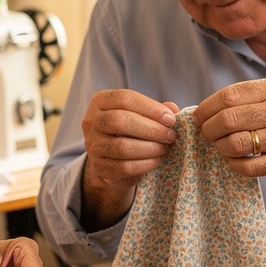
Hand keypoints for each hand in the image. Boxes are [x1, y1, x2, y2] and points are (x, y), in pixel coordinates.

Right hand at [80, 89, 178, 228]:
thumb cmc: (131, 131)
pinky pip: (125, 167)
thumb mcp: (141, 115)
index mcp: (101, 102)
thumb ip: (156, 110)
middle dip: (151, 129)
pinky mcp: (100, 167)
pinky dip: (146, 163)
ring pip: (122, 147)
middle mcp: (91, 122)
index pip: (124, 99)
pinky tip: (158, 159)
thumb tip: (173, 109)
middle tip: (171, 135)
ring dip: (150, 148)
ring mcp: (93, 146)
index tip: (171, 119)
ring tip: (166, 148)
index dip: (150, 108)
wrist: (113, 160)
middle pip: (119, 121)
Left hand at [193, 77, 265, 192]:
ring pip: (235, 144)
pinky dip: (233, 164)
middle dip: (208, 129)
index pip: (229, 96)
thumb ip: (250, 96)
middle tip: (206, 133)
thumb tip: (207, 108)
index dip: (206, 107)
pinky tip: (233, 160)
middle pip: (228, 120)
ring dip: (219, 147)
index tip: (199, 116)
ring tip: (220, 146)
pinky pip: (247, 167)